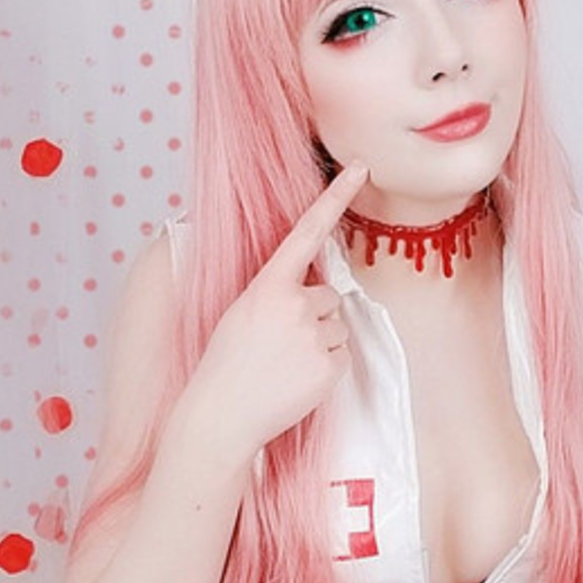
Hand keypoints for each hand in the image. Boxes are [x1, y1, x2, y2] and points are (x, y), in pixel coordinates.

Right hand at [192, 161, 367, 454]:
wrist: (221, 415)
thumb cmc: (226, 364)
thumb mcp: (242, 312)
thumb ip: (277, 292)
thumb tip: (316, 288)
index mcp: (267, 286)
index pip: (307, 232)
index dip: (335, 197)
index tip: (360, 168)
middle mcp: (295, 305)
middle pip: (328, 295)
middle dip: (311, 315)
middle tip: (278, 343)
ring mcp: (314, 337)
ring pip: (336, 326)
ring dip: (318, 341)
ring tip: (284, 363)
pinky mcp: (329, 368)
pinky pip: (341, 355)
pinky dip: (324, 367)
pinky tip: (296, 380)